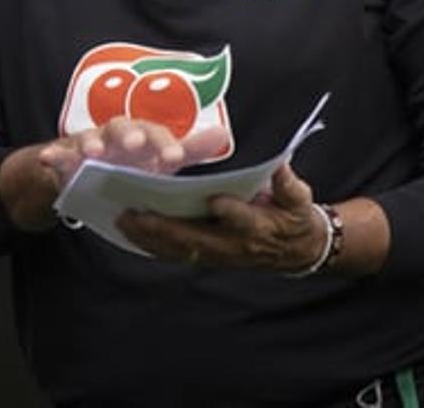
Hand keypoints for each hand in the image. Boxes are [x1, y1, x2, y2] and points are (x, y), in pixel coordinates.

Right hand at [0, 121, 228, 231]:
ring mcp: (87, 144)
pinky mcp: (65, 157)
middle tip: (136, 144)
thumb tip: (223, 134)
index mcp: (142, 136)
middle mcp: (115, 135)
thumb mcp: (159, 160)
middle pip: (122, 128)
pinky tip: (48, 159)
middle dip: (129, 134)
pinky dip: (51, 156)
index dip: (165, 144)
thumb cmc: (131, 164)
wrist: (89, 172)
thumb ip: (189, 149)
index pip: (156, 134)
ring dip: (91, 141)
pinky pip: (56, 154)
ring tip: (93, 152)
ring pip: (88, 137)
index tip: (176, 158)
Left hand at [117, 163, 328, 273]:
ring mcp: (219, 255)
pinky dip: (152, 246)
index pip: (243, 219)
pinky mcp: (208, 258)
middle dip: (166, 228)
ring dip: (151, 238)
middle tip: (138, 212)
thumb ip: (288, 185)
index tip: (215, 198)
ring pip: (180, 249)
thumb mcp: (299, 199)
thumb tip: (281, 166)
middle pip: (197, 239)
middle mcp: (234, 246)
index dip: (232, 211)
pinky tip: (131, 235)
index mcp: (260, 227)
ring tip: (123, 222)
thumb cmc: (294, 219)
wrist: (296, 251)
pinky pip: (176, 254)